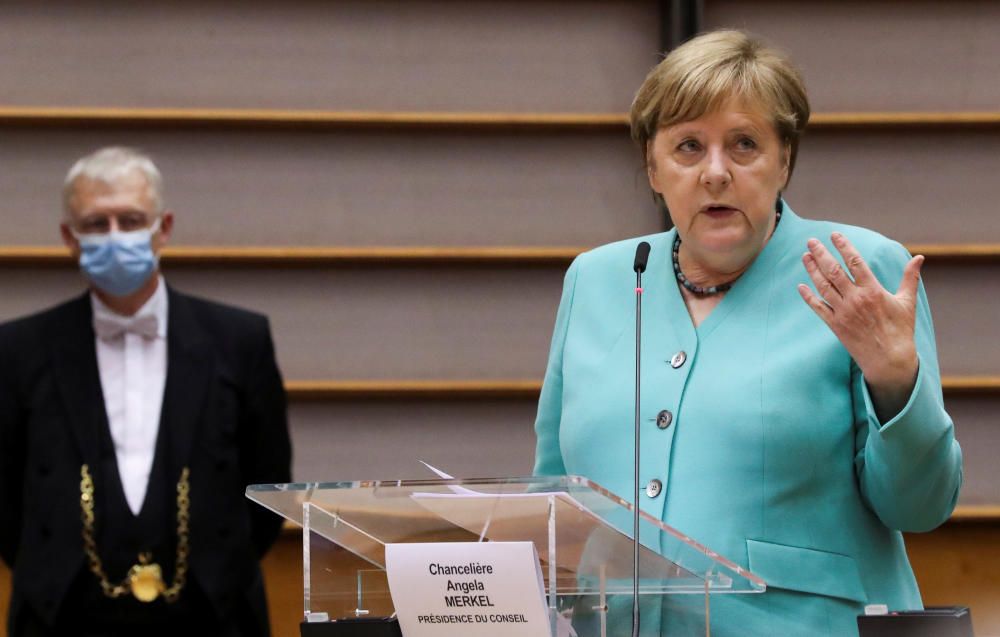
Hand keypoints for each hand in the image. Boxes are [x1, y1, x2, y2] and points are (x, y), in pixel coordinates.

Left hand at [797, 232, 922, 420]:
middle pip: (834, 271)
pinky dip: (808, 297)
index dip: (843, 246)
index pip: (855, 261)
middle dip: (821, 254)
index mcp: (873, 290)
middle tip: (811, 241)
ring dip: (812, 270)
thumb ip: (910, 278)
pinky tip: (801, 286)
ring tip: (805, 256)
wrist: (889, 360)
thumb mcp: (907, 302)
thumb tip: (919, 257)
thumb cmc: (901, 330)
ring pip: (823, 286)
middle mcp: (855, 299)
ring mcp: (843, 312)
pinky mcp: (835, 325)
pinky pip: (818, 308)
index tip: (834, 235)